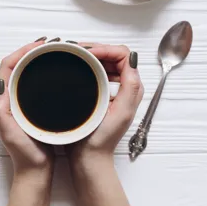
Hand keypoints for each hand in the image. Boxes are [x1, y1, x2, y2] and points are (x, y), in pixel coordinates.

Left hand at [0, 40, 54, 176]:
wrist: (35, 172)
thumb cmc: (24, 154)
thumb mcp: (9, 131)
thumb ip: (0, 110)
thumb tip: (0, 84)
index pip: (7, 66)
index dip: (21, 51)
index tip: (38, 45)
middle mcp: (7, 98)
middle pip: (15, 64)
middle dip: (30, 50)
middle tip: (48, 43)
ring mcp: (18, 102)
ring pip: (25, 71)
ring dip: (36, 58)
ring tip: (52, 50)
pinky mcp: (30, 106)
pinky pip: (33, 81)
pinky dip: (42, 70)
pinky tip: (55, 69)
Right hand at [66, 44, 142, 205]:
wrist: (89, 157)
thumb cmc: (101, 139)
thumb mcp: (121, 112)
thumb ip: (130, 87)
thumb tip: (131, 59)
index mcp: (132, 87)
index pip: (122, 54)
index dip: (105, 49)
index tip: (88, 54)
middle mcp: (124, 86)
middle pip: (113, 54)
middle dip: (96, 48)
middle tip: (76, 51)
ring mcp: (111, 89)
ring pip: (103, 61)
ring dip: (90, 55)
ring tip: (74, 56)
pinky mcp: (99, 94)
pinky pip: (95, 71)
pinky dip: (86, 65)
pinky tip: (75, 67)